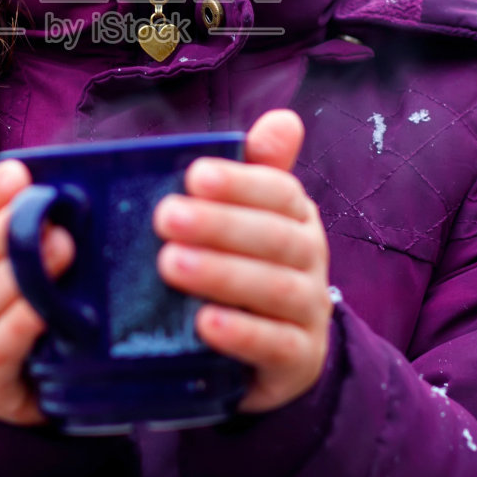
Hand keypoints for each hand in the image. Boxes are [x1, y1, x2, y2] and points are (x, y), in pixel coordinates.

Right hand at [0, 160, 72, 425]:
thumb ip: (1, 220)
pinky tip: (44, 309)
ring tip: (61, 248)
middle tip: (45, 211)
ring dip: (17, 276)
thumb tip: (7, 174)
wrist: (6, 385)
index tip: (18, 172)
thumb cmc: (7, 306)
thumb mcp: (0, 263)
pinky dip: (18, 327)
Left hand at [154, 109, 330, 413]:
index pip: (280, 191)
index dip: (240, 182)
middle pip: (276, 237)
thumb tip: (284, 119)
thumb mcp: (245, 218)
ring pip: (276, 288)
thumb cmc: (245, 267)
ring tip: (170, 264)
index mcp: (295, 217)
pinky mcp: (299, 358)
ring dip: (223, 274)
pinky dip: (242, 334)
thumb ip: (254, 170)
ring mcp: (310, 310)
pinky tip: (204, 323)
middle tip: (165, 218)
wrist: (272, 353)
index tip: (193, 175)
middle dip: (220, 225)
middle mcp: (311, 258)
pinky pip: (278, 345)